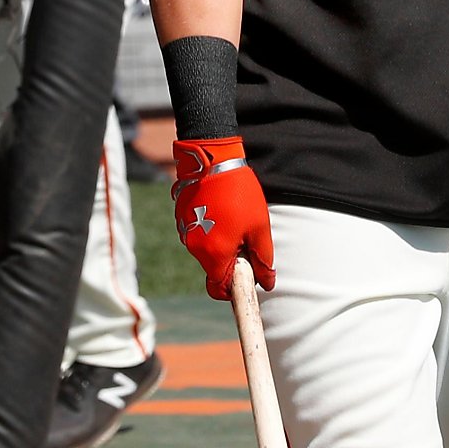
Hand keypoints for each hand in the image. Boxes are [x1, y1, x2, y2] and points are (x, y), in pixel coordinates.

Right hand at [172, 136, 274, 300]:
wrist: (212, 158)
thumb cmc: (239, 193)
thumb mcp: (259, 228)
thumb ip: (263, 259)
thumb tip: (268, 283)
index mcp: (214, 254)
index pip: (218, 289)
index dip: (233, 289)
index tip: (247, 277)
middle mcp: (194, 247)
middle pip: (213, 268)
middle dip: (230, 260)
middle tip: (246, 237)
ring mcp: (185, 232)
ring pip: (206, 250)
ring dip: (221, 243)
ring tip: (234, 217)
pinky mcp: (181, 218)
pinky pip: (198, 233)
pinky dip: (210, 229)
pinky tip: (221, 208)